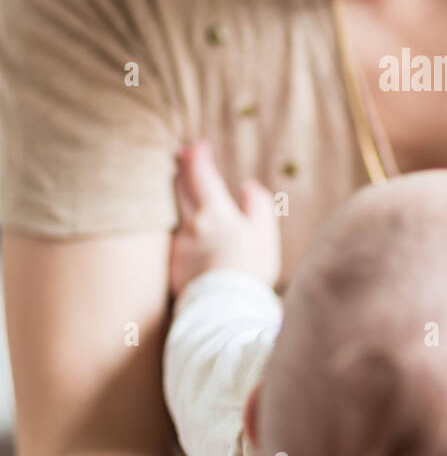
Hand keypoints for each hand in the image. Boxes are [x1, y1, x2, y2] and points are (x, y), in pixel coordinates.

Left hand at [170, 138, 280, 297]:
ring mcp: (180, 246)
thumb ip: (257, 206)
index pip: (200, 174)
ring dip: (178, 197)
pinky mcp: (174, 266)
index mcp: (215, 212)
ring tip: (182, 187)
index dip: (197, 156)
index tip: (197, 145)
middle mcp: (191, 225)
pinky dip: (184, 230)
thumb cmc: (250, 271)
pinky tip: (192, 235)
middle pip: (178, 188)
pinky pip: (178, 240)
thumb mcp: (264, 235)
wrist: (224, 310)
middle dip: (180, 169)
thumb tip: (247, 186)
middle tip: (180, 156)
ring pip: (177, 213)